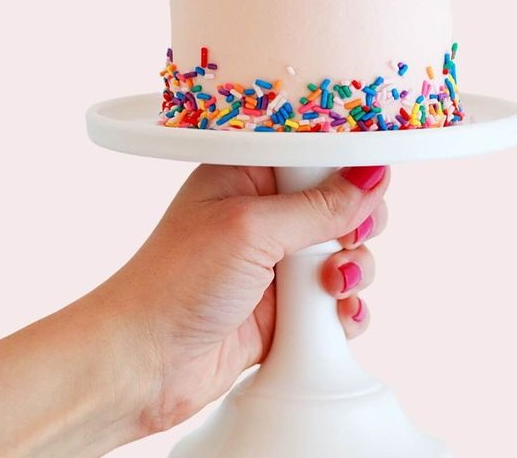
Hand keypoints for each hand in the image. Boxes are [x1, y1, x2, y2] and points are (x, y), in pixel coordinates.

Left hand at [101, 164, 388, 435]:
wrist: (143, 363)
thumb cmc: (177, 281)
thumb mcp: (253, 229)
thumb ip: (319, 206)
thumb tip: (374, 174)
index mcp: (249, 174)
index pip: (315, 153)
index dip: (348, 164)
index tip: (372, 181)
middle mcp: (267, 213)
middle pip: (341, 203)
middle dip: (358, 222)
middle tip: (352, 237)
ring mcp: (277, 261)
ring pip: (346, 252)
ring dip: (354, 268)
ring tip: (333, 285)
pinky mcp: (286, 306)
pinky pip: (337, 298)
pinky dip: (346, 308)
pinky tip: (336, 315)